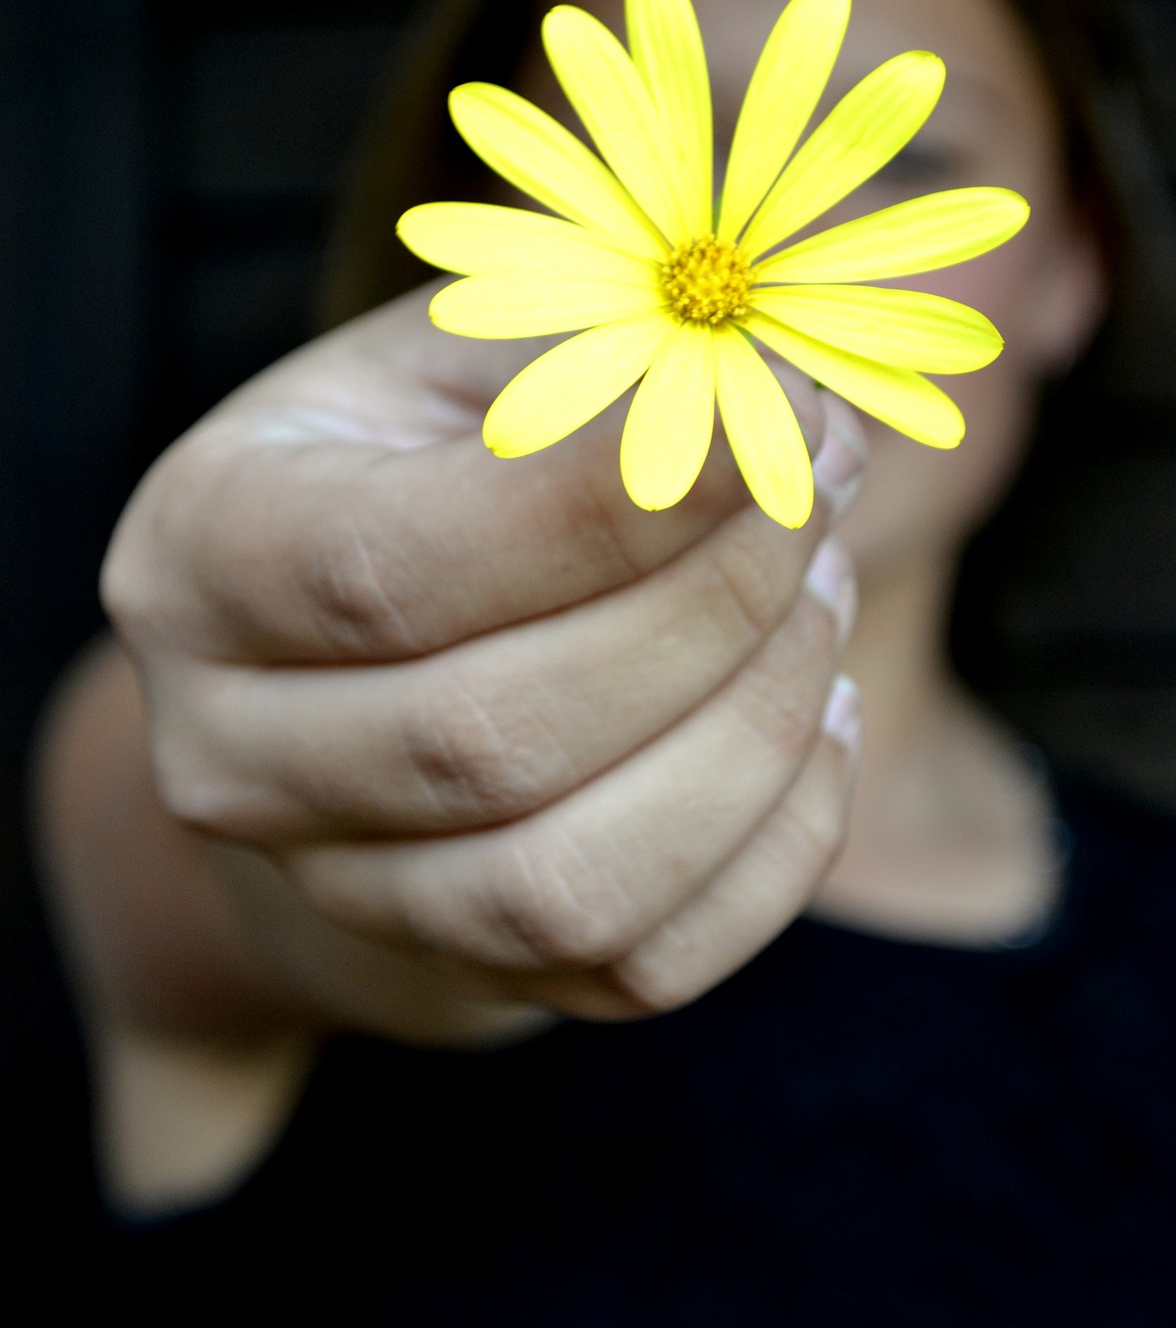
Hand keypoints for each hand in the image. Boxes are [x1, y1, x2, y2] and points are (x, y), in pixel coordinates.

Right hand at [103, 285, 863, 1028]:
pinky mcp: (459, 968)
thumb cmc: (433, 454)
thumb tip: (788, 404)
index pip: (390, 571)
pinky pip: (643, 964)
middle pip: (487, 741)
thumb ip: (600, 360)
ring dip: (749, 738)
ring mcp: (337, 886)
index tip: (772, 428)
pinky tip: (820, 715)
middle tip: (816, 497)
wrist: (368, 640)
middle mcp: (229, 752)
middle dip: (707, 615)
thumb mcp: (469, 358)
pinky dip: (774, 846)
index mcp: (202, 557)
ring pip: (566, 886)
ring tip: (821, 598)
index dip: (602, 512)